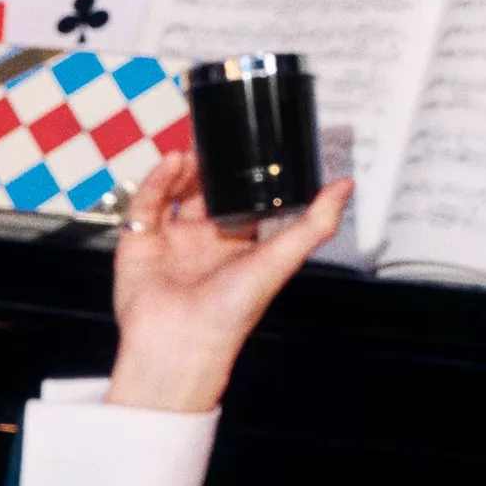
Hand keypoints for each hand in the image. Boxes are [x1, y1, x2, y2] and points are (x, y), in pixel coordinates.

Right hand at [101, 154, 352, 412]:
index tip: (253, 149)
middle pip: (206, 193)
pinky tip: (171, 163)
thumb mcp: (282, 260)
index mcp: (241, 249)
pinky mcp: (140, 244)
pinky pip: (145, 205)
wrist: (180, 341)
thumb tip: (344, 188)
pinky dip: (156, 181)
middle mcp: (206, 244)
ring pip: (174, 194)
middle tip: (218, 144)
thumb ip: (314, 224)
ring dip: (184, 170)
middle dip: (210, 168)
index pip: (244, 203)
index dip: (247, 177)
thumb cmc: (231, 313)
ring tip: (195, 151)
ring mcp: (172, 243)